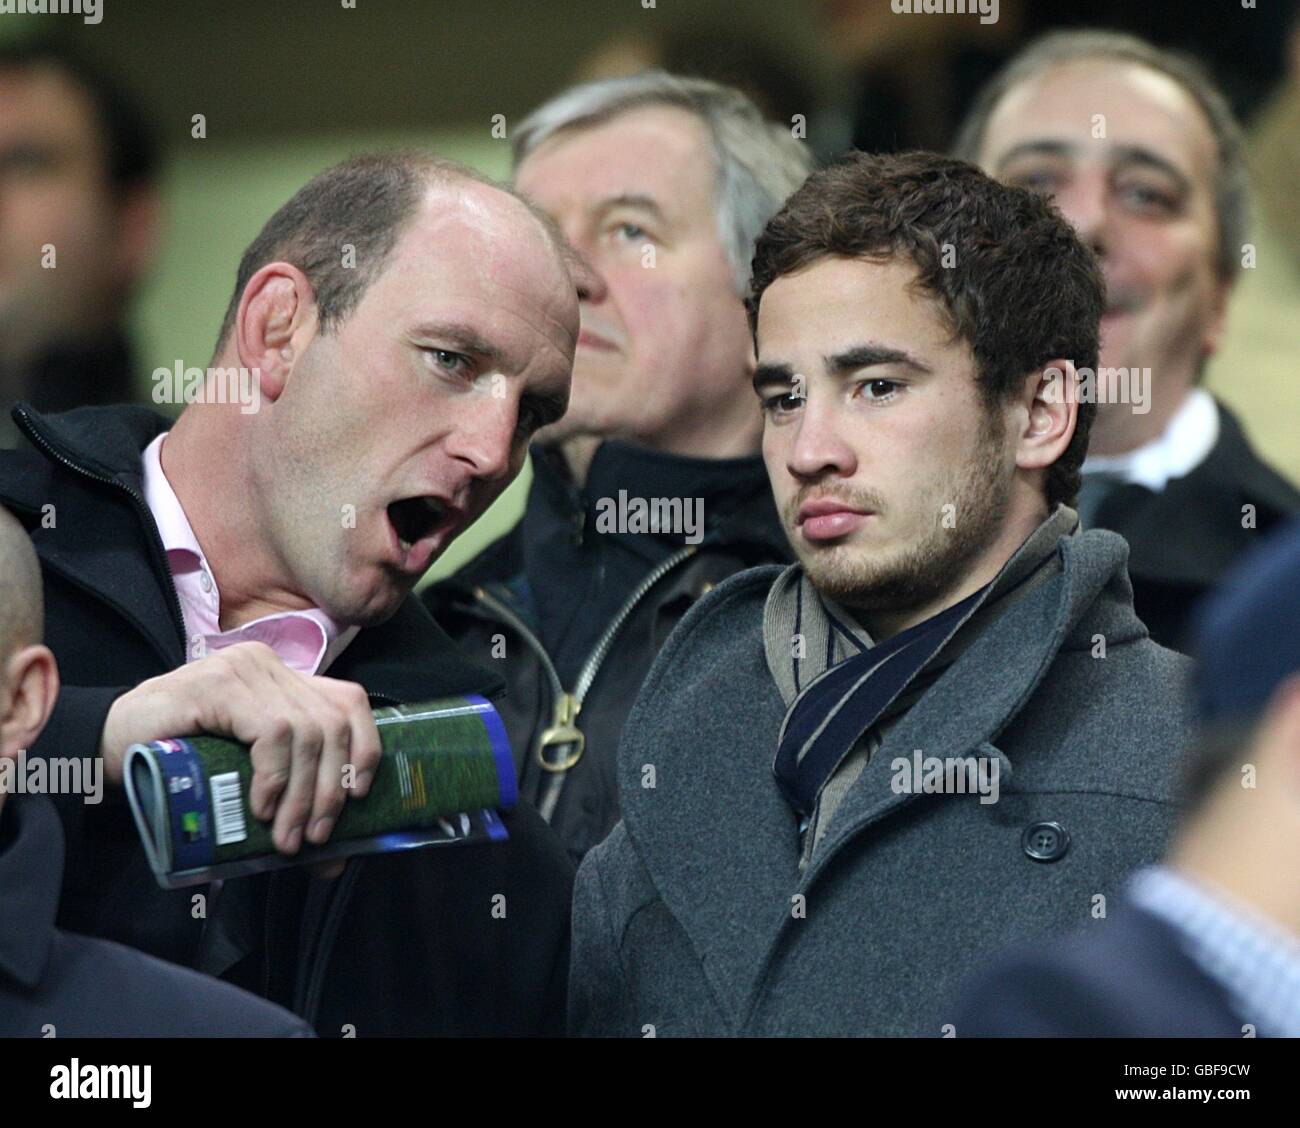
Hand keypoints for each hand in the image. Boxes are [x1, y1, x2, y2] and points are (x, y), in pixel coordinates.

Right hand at [100, 642, 380, 855]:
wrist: (105, 746)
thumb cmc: (177, 763)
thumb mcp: (244, 774)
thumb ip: (289, 794)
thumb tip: (338, 856)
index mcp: (283, 678)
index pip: (349, 701)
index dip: (364, 748)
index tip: (359, 796)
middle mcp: (269, 666)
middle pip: (333, 722)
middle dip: (332, 787)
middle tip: (315, 836)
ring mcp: (245, 670)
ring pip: (306, 731)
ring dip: (302, 794)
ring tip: (285, 836)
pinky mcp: (221, 685)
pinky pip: (273, 732)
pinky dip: (275, 776)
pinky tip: (260, 807)